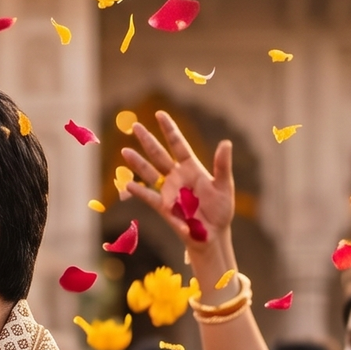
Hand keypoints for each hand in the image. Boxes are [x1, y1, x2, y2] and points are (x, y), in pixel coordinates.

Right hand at [119, 111, 235, 255]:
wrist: (212, 235)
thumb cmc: (221, 210)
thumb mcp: (224, 186)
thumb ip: (222, 166)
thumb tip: (226, 143)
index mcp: (192, 168)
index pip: (177, 144)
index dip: (169, 130)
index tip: (159, 114)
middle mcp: (177, 177)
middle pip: (159, 155)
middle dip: (147, 140)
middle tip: (135, 126)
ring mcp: (168, 191)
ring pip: (149, 173)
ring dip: (137, 163)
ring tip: (124, 151)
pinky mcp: (164, 208)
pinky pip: (149, 197)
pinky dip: (138, 191)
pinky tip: (127, 184)